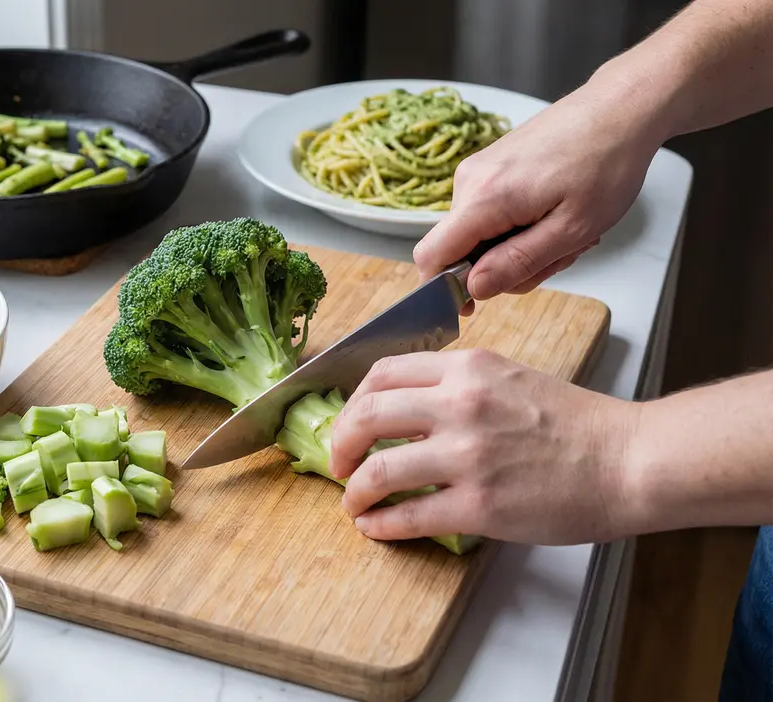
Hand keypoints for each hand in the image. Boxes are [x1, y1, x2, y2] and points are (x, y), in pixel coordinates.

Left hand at [328, 349, 642, 545]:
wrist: (630, 460)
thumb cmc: (578, 425)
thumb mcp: (511, 379)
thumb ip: (459, 388)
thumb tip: (405, 414)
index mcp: (468, 368)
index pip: (382, 372)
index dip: (354, 401)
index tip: (350, 421)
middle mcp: (461, 404)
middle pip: (367, 415)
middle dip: (342, 443)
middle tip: (340, 463)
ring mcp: (468, 455)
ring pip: (378, 469)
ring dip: (355, 491)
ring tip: (354, 503)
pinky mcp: (480, 504)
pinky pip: (408, 516)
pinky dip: (380, 524)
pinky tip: (375, 528)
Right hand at [413, 81, 663, 307]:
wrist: (620, 109)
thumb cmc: (606, 164)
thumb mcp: (571, 229)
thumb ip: (517, 263)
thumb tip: (473, 289)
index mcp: (483, 198)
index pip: (431, 256)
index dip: (443, 289)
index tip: (473, 307)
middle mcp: (469, 181)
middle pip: (461, 250)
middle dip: (505, 266)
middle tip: (558, 255)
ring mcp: (478, 170)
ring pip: (480, 234)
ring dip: (520, 246)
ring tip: (566, 229)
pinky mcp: (491, 166)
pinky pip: (491, 213)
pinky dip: (521, 224)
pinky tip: (555, 212)